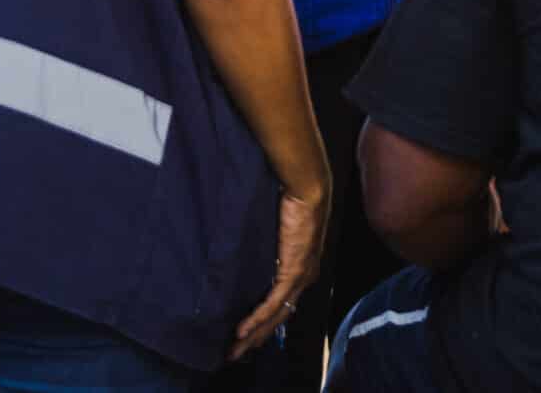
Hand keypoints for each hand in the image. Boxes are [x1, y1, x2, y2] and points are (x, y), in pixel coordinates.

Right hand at [231, 188, 329, 359]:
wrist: (306, 188)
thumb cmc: (291, 203)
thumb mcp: (277, 233)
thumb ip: (269, 250)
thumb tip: (248, 258)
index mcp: (303, 269)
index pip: (282, 306)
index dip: (264, 324)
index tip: (246, 337)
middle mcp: (305, 278)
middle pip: (279, 317)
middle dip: (256, 338)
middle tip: (234, 353)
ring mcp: (301, 276)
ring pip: (276, 315)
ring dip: (254, 335)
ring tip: (234, 349)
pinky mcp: (294, 271)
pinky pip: (273, 302)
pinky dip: (257, 318)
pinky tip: (243, 331)